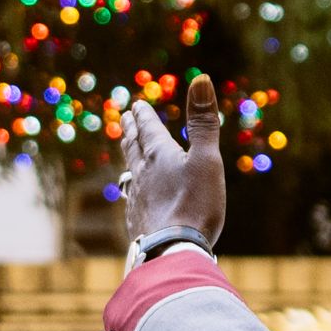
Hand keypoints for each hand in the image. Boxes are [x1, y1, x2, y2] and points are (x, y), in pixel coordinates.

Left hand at [122, 82, 225, 254]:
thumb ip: (204, 122)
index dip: (142, 115)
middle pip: (133, 148)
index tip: (134, 105)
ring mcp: (137, 200)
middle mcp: (142, 175)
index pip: (148, 129)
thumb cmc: (194, 205)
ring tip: (128, 154)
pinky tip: (134, 198)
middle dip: (130, 131)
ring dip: (129, 159)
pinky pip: (132, 199)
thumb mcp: (206, 159)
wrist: (172, 252)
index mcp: (158, 156)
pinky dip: (133, 190)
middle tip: (123, 119)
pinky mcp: (137, 223)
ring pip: (130, 173)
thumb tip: (201, 78)